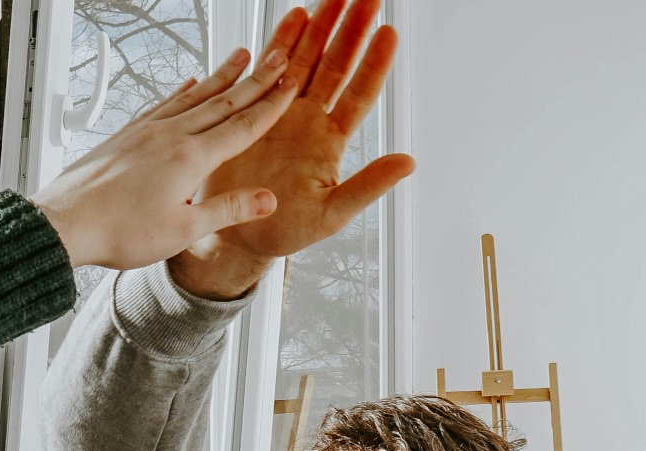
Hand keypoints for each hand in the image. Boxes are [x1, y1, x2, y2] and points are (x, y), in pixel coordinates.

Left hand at [30, 46, 297, 269]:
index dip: (271, 105)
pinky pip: (162, 104)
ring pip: (193, 96)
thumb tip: (268, 199)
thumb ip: (227, 209)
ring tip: (241, 57)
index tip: (292, 84)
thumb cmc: (119, 231)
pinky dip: (181, 92)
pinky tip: (188, 84)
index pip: (242, 126)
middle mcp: (170, 135)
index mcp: (190, 158)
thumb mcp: (183, 230)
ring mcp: (146, 131)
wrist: (65, 224)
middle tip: (279, 56)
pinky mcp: (127, 135)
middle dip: (255, 80)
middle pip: (222, 101)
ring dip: (221, 76)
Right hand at [168, 0, 414, 298]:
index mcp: (330, 142)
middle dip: (350, 31)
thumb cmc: (286, 231)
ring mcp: (282, 113)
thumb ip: (368, 186)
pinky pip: (270, 70)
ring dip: (320, 28)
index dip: (374, 64)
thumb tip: (408, 162)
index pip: (359, 94)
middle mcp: (310, 120)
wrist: (237, 234)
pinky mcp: (254, 112)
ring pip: (306, 61)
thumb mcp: (332, 214)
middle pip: (336, 66)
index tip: (388, 33)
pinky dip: (282, 43)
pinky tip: (295, 17)